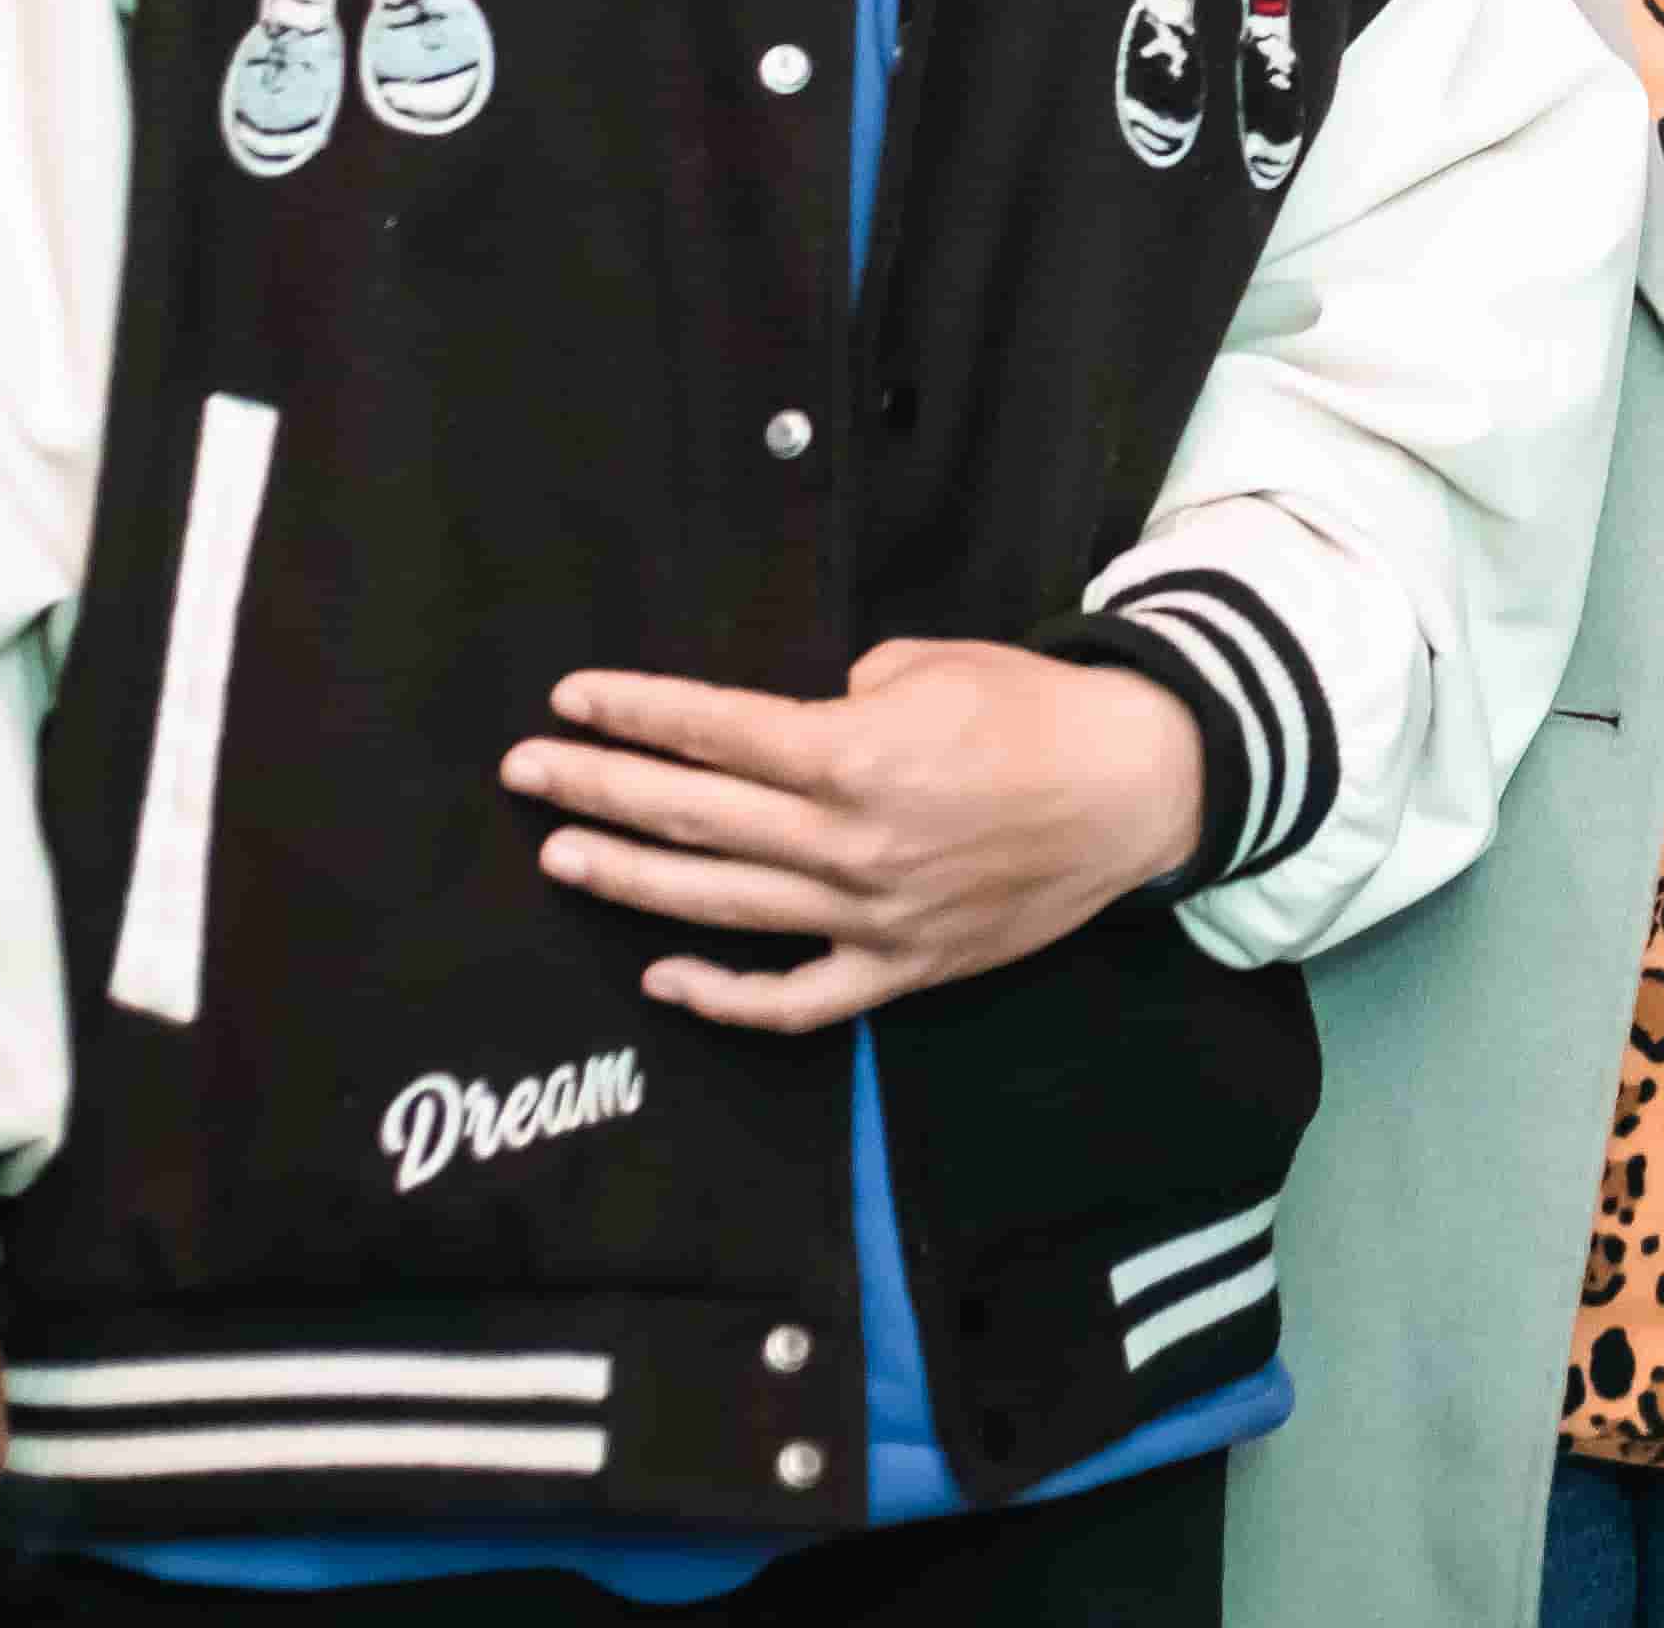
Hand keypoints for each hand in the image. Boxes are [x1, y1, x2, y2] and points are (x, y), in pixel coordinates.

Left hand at [506, 640, 1202, 1029]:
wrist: (1136, 788)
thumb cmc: (1036, 711)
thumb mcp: (936, 664)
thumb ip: (847, 693)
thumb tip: (789, 732)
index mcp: (858, 754)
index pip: (715, 734)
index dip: (634, 715)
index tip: (570, 701)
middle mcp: (851, 842)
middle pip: (696, 817)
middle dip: (599, 790)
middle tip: (527, 775)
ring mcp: (871, 917)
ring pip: (723, 907)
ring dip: (632, 881)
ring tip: (563, 858)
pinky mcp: (900, 969)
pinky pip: (796, 1000)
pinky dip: (725, 997)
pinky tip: (665, 976)